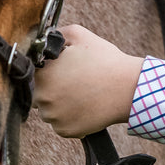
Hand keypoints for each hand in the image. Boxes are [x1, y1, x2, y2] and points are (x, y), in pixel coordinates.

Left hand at [33, 23, 143, 137]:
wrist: (128, 88)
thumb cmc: (105, 61)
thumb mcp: (79, 34)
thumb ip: (55, 34)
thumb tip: (43, 37)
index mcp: (43, 74)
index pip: (37, 73)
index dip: (52, 70)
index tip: (67, 70)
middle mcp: (43, 97)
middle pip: (41, 93)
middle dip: (55, 87)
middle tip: (77, 81)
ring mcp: (53, 116)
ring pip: (50, 110)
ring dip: (61, 104)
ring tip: (82, 94)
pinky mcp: (65, 130)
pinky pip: (61, 124)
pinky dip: (71, 118)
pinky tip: (85, 107)